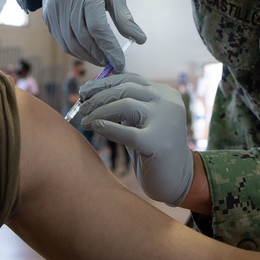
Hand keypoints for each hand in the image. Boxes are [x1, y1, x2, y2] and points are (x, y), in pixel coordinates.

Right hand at [41, 0, 145, 70]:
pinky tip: (88, 53)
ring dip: (87, 56)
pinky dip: (76, 51)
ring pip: (70, 43)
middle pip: (83, 37)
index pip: (97, 27)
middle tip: (112, 63)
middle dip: (99, 55)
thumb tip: (140, 40)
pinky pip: (62, 41)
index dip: (109, 48)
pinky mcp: (48, 17)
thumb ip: (124, 17)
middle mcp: (66, 1)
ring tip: (102, 60)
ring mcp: (54, 10)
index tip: (120, 62)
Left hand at [80, 73, 192, 205]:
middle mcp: (168, 103)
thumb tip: (91, 91)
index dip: (104, 83)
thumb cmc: (153, 149)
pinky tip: (94, 127)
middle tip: (82, 107)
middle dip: (98, 97)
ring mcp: (165, 122)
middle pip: (126, 90)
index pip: (130, 79)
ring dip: (99, 111)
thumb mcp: (142, 120)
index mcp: (165, 94)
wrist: (176, 180)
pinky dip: (106, 127)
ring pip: (125, 106)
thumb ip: (126, 104)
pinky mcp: (157, 143)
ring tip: (85, 120)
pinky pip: (125, 132)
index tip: (84, 90)